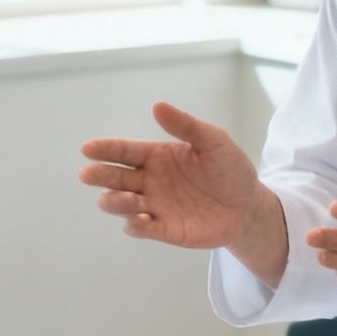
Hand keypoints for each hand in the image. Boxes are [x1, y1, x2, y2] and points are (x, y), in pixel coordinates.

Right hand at [80, 102, 266, 250]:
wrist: (249, 205)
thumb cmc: (229, 169)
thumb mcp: (213, 141)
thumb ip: (186, 126)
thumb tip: (157, 106)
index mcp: (156, 156)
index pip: (124, 151)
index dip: (105, 150)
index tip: (88, 149)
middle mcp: (149, 181)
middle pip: (116, 178)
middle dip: (100, 176)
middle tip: (88, 174)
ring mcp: (155, 206)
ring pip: (122, 205)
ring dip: (116, 201)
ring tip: (124, 197)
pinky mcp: (164, 229)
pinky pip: (141, 229)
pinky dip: (135, 225)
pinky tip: (140, 218)